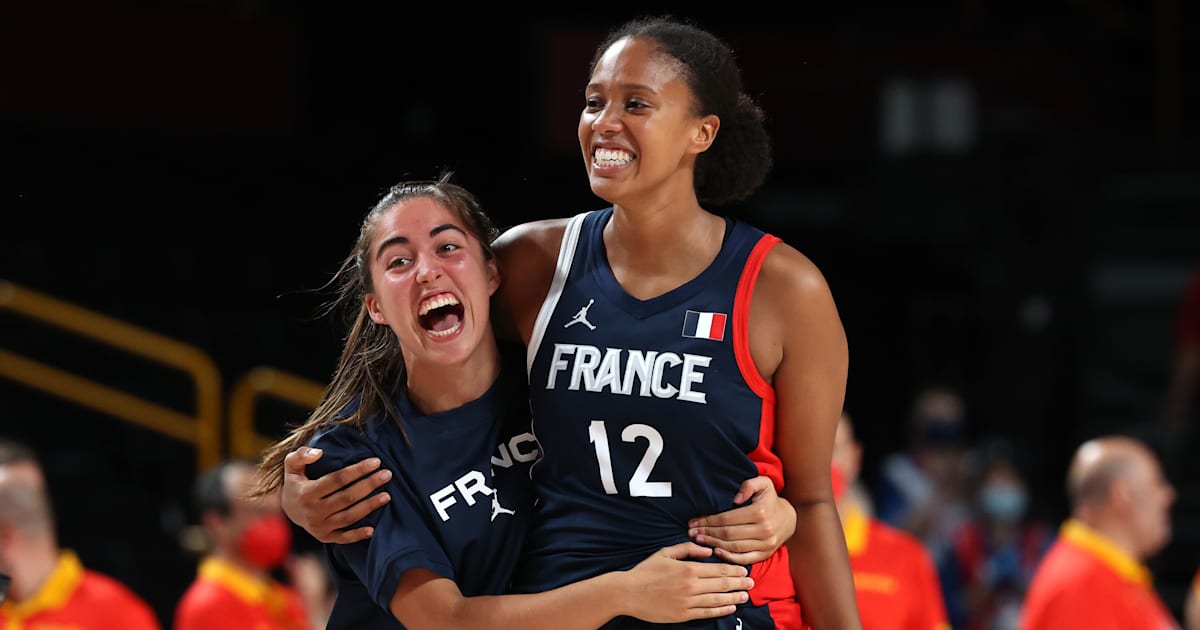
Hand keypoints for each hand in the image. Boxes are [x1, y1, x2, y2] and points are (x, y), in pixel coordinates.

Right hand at [282, 447, 391, 543]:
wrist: (289, 509)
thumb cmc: (297, 482)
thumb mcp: (292, 466)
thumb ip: (301, 455)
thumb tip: (319, 452)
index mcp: (307, 493)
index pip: (337, 480)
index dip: (357, 471)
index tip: (376, 462)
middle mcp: (313, 512)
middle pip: (347, 498)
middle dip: (369, 485)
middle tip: (387, 474)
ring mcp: (319, 527)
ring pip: (349, 517)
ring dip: (369, 507)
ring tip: (387, 495)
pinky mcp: (325, 538)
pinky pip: (344, 538)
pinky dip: (358, 535)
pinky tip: (373, 529)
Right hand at [621, 542, 751, 622]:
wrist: (629, 592)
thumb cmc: (646, 571)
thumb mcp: (666, 552)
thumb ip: (688, 549)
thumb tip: (708, 550)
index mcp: (688, 569)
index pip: (718, 569)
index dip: (734, 570)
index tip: (744, 570)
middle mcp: (691, 586)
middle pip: (722, 584)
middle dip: (739, 583)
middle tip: (751, 583)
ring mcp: (688, 602)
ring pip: (717, 600)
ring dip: (734, 597)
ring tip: (745, 595)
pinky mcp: (684, 615)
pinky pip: (707, 612)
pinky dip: (721, 610)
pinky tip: (730, 608)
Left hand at [687, 475, 795, 563]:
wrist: (788, 519)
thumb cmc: (769, 499)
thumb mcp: (763, 484)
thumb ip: (749, 484)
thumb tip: (735, 498)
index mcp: (760, 512)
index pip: (727, 519)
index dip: (708, 521)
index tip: (694, 521)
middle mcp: (764, 530)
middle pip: (728, 534)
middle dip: (707, 533)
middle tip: (692, 532)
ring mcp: (765, 544)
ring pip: (733, 547)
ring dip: (713, 544)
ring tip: (699, 540)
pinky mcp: (765, 554)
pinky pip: (744, 559)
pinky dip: (729, 557)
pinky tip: (716, 552)